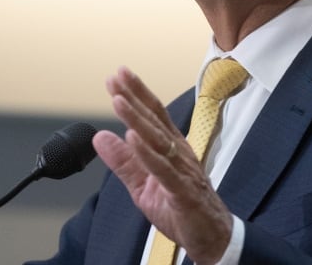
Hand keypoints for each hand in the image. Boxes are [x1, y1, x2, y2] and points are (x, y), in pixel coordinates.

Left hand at [92, 66, 232, 263]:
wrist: (210, 236)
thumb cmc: (180, 208)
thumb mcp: (142, 185)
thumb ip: (122, 161)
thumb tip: (100, 137)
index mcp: (171, 148)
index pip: (153, 115)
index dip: (136, 94)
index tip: (117, 76)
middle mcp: (178, 152)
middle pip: (154, 120)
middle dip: (134, 96)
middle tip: (116, 77)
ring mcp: (182, 170)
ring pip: (157, 139)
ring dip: (137, 118)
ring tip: (119, 100)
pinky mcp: (182, 191)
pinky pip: (163, 169)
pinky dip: (147, 153)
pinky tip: (132, 138)